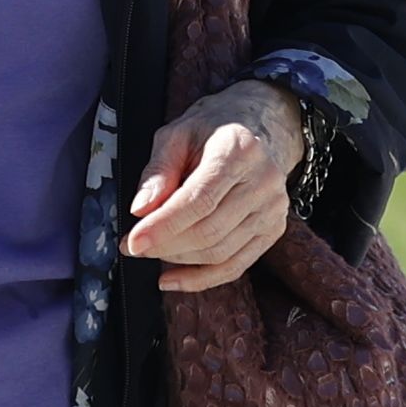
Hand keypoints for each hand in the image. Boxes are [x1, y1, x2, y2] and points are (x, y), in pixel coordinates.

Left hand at [124, 80, 305, 294]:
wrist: (257, 127)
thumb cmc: (211, 130)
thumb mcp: (177, 135)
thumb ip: (158, 171)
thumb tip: (141, 210)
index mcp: (240, 151)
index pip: (199, 200)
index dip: (164, 225)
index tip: (132, 241)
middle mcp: (264, 182)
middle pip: (209, 231)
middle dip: (165, 245)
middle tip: (132, 246)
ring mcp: (273, 209)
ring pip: (220, 253)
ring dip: (177, 260)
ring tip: (149, 251)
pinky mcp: (272, 230)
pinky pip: (234, 266)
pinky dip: (200, 279)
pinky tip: (171, 279)